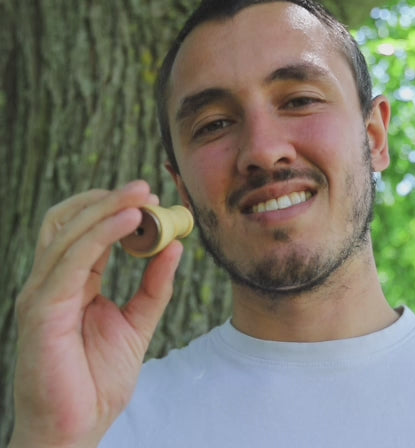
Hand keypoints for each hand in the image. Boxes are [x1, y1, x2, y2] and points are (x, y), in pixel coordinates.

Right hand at [9, 181, 182, 447]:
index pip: (87, 231)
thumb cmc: (99, 380)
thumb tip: (175, 248)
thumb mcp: (137, 324)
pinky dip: (101, 234)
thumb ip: (154, 286)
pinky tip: (130, 222)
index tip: (150, 199)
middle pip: (73, 221)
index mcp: (73, 283)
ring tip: (141, 196)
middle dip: (109, 199)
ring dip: (106, 208)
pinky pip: (72, 259)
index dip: (115, 209)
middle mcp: (52, 281)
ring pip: (70, 232)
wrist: (76, 428)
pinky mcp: (42, 309)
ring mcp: (43, 293)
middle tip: (145, 188)